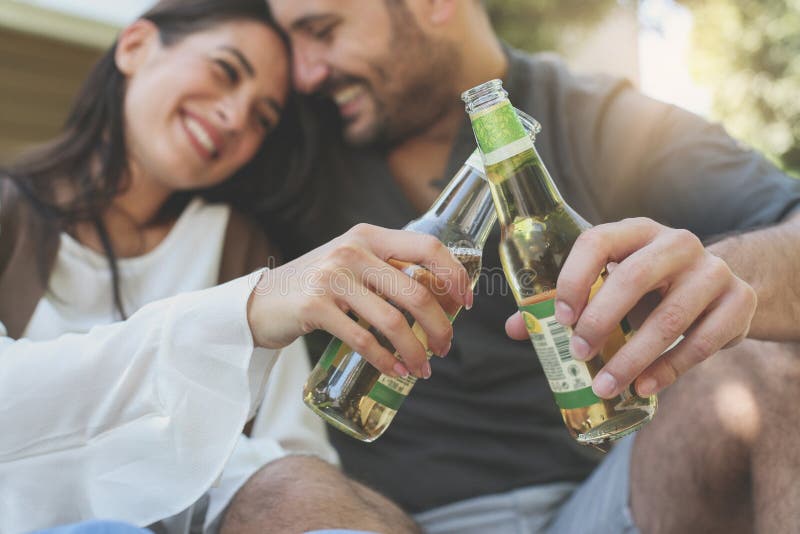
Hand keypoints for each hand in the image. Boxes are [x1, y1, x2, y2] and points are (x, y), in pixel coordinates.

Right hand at [247, 223, 471, 378]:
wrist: (263, 301)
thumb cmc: (318, 285)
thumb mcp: (353, 263)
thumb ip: (388, 270)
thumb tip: (443, 298)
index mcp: (369, 236)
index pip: (427, 246)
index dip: (455, 274)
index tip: (466, 302)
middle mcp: (353, 251)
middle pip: (416, 291)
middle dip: (440, 326)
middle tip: (446, 347)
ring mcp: (332, 277)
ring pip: (392, 320)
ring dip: (415, 350)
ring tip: (423, 368)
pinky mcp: (315, 306)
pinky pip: (362, 339)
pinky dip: (384, 360)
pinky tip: (395, 371)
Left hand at [506, 217, 756, 397]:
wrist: (720, 286)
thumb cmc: (649, 287)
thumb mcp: (612, 283)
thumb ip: (568, 302)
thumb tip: (516, 328)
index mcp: (636, 231)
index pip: (597, 242)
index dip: (574, 278)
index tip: (560, 317)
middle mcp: (676, 242)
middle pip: (633, 278)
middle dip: (600, 321)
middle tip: (578, 354)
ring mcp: (712, 270)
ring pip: (668, 317)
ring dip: (632, 357)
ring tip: (605, 385)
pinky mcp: (738, 301)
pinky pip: (702, 341)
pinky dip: (669, 368)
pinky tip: (644, 386)